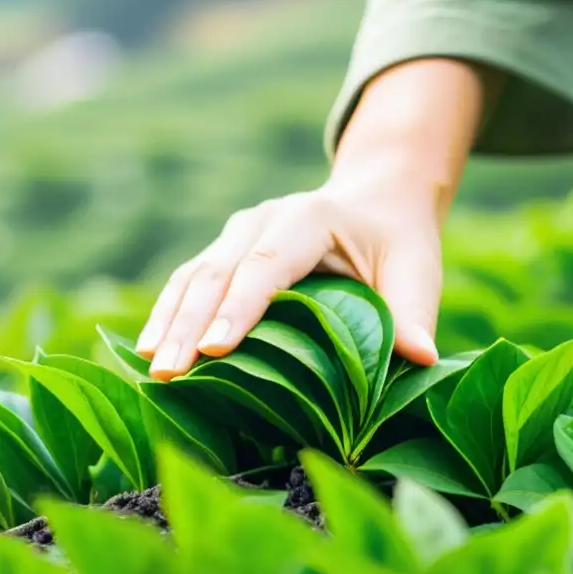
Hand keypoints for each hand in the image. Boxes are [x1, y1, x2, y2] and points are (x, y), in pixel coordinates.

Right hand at [135, 174, 442, 379]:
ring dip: (169, 320)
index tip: (216, 349)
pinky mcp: (226, 250)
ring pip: (193, 275)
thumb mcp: (415, 271)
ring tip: (151, 368)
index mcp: (311, 218)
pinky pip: (189, 281)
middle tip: (169, 374)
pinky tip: (151, 349)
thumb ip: (412, 313)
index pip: (268, 262)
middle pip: (218, 271)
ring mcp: (239, 232)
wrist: (377, 199)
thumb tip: (422, 358)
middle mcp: (266, 218)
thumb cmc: (397, 242)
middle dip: (191, 323)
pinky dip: (169, 314)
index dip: (241, 306)